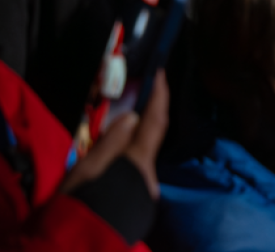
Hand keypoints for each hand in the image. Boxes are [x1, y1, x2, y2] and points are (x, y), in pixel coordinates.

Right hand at [61, 71, 168, 198]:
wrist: (79, 244)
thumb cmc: (79, 204)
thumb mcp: (87, 169)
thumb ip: (111, 141)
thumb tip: (132, 116)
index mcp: (139, 162)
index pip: (156, 122)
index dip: (160, 96)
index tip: (162, 73)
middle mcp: (151, 176)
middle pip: (152, 138)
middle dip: (148, 116)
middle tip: (140, 93)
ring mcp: (148, 190)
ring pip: (144, 156)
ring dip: (136, 140)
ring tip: (124, 122)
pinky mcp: (141, 201)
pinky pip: (138, 171)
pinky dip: (131, 158)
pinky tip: (119, 155)